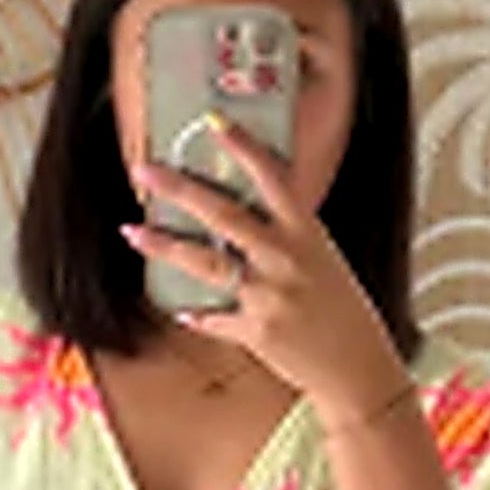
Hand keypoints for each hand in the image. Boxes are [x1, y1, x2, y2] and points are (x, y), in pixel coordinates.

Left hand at [120, 118, 408, 418]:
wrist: (357, 367)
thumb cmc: (343, 311)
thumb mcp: (324, 260)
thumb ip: (287, 237)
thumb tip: (246, 218)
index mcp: (307, 233)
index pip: (272, 178)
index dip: (242, 147)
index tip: (212, 121)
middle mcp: (285, 258)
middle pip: (222, 214)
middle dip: (178, 189)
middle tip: (142, 169)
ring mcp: (268, 295)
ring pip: (205, 262)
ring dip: (163, 245)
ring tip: (132, 231)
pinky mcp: (255, 331)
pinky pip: (213, 317)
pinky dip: (195, 312)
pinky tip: (179, 306)